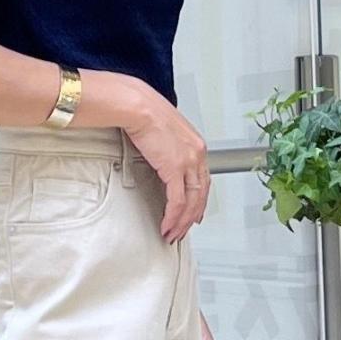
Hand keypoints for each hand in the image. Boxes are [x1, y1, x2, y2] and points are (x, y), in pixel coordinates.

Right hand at [123, 92, 210, 242]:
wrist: (137, 105)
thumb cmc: (144, 111)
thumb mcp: (165, 130)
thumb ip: (169, 146)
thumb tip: (162, 157)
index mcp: (196, 145)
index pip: (203, 179)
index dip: (199, 200)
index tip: (195, 212)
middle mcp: (197, 154)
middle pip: (200, 194)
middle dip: (192, 217)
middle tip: (184, 230)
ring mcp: (188, 162)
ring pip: (191, 202)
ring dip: (182, 222)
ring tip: (173, 233)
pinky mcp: (174, 169)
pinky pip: (177, 202)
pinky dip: (173, 217)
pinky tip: (167, 225)